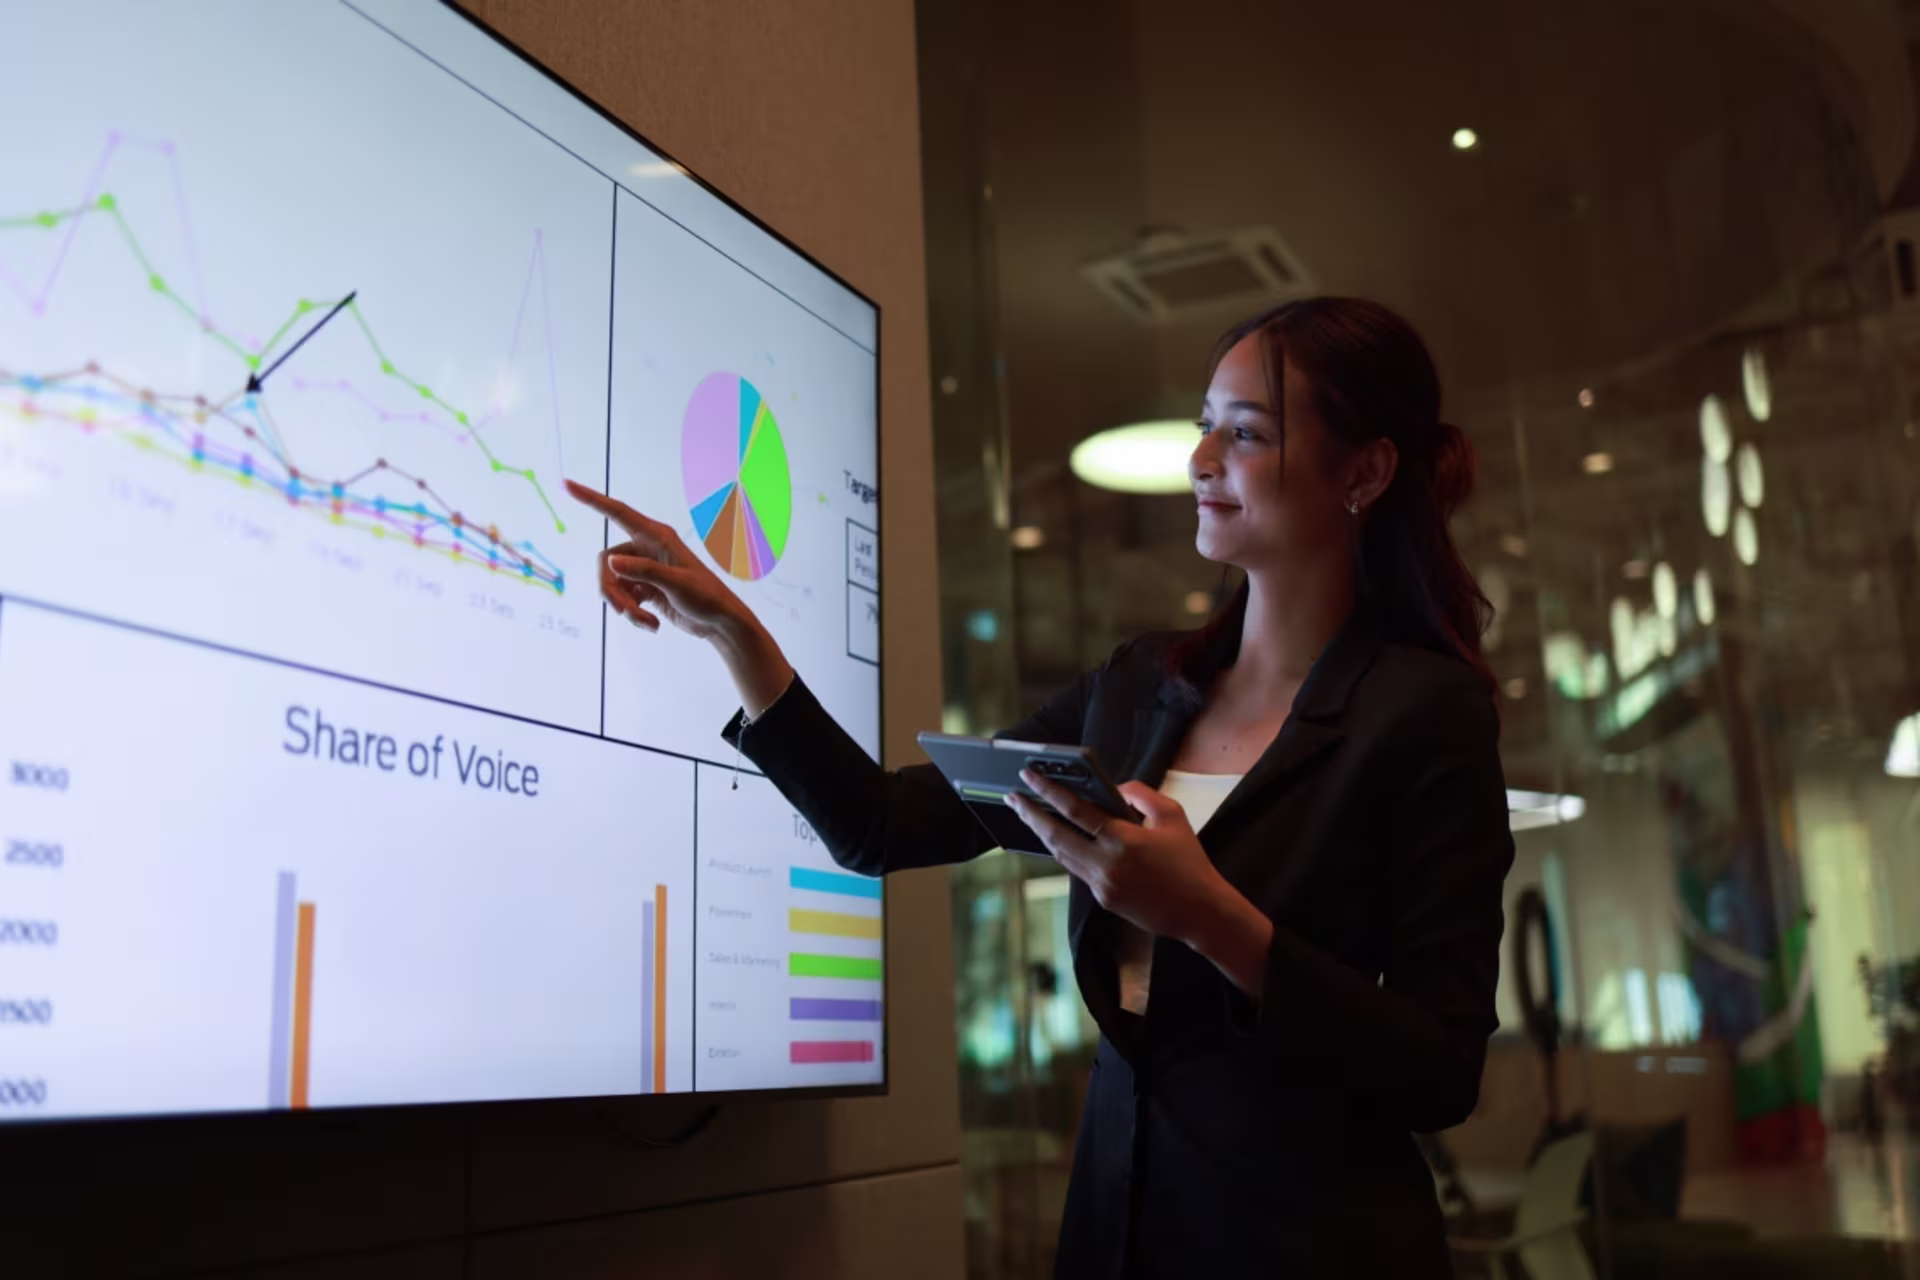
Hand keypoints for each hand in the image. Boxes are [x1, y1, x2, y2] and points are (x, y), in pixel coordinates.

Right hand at [566, 480, 793, 714]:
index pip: (617, 512)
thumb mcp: (676, 584)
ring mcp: (644, 570)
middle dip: (611, 590)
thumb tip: (610, 562)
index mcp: (656, 536)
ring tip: (644, 621)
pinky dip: (632, 614)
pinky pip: (623, 599)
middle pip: (606, 563)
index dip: (591, 499)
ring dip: (624, 606)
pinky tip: (652, 625)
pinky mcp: (644, 590)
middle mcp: (647, 549)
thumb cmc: (706, 597)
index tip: (567, 485)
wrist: (719, 623)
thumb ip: (644, 572)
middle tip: (625, 611)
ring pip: (613, 584)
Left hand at [1008, 773, 1237, 945]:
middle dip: (1031, 814)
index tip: (1029, 776)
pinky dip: (1066, 851)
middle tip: (1013, 797)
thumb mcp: (1172, 815)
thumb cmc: (1188, 860)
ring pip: (1061, 855)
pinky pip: (1078, 870)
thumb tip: (1113, 788)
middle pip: (1056, 835)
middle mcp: (1106, 863)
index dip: (1049, 791)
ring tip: (1028, 814)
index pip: (1076, 810)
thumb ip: (1140, 794)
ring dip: (1042, 834)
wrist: (1199, 911)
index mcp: (1123, 839)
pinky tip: (1058, 838)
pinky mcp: (1102, 898)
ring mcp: (1101, 884)